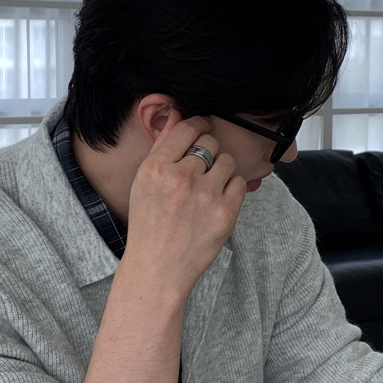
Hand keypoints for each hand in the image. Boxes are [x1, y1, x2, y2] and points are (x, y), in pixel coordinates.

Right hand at [124, 111, 246, 296]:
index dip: (199, 125)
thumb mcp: (143, 183)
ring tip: (207, 189)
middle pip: (209, 143)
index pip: (187, 129)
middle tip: (200, 171)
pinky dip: (231, 190)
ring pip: (227, 161)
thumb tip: (178, 115)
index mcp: (156, 168)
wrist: (158, 268)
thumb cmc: (149, 225)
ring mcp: (205, 196)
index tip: (202, 129)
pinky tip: (216, 202)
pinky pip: (239, 183)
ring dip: (221, 171)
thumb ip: (162, 148)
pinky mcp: (225, 213)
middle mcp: (180, 178)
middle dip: (207, 153)